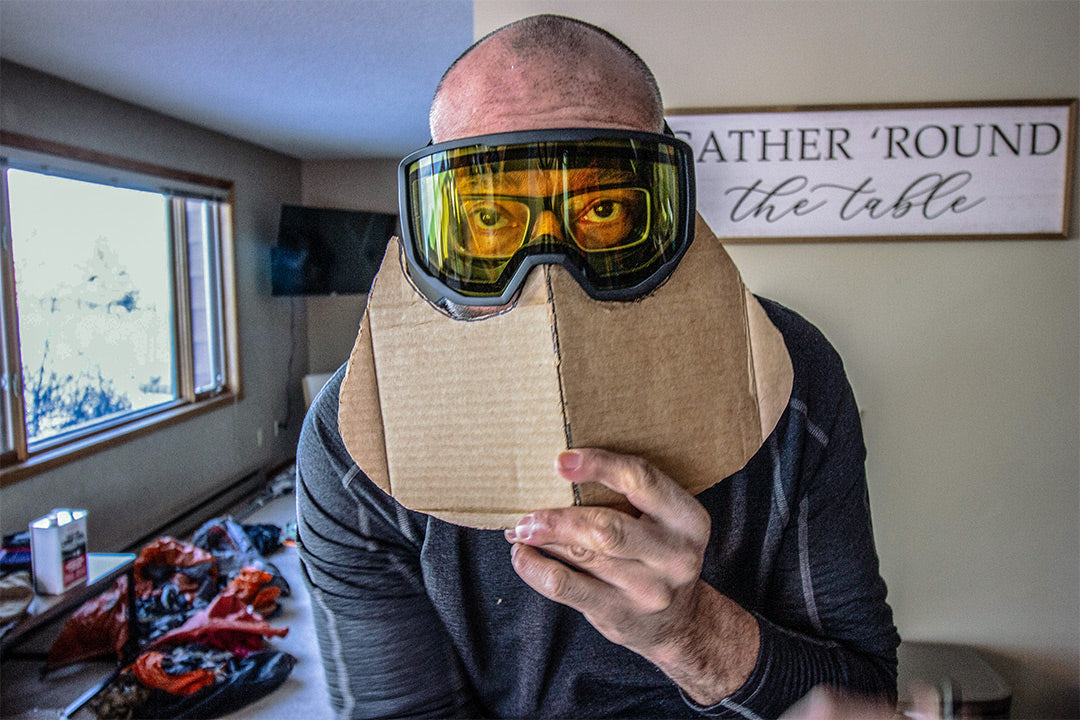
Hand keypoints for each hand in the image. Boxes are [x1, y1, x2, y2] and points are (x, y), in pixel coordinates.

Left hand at [504, 448, 758, 703]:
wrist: (680, 624)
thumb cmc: (659, 556)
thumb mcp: (664, 523)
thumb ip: (627, 499)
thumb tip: (559, 471)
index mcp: (688, 519)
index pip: (641, 480)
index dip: (599, 466)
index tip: (560, 461)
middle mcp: (675, 555)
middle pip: (607, 527)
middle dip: (560, 517)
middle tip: (527, 513)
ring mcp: (648, 589)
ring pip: (582, 555)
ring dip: (543, 538)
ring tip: (520, 529)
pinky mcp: (619, 613)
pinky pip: (565, 586)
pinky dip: (534, 568)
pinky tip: (522, 555)